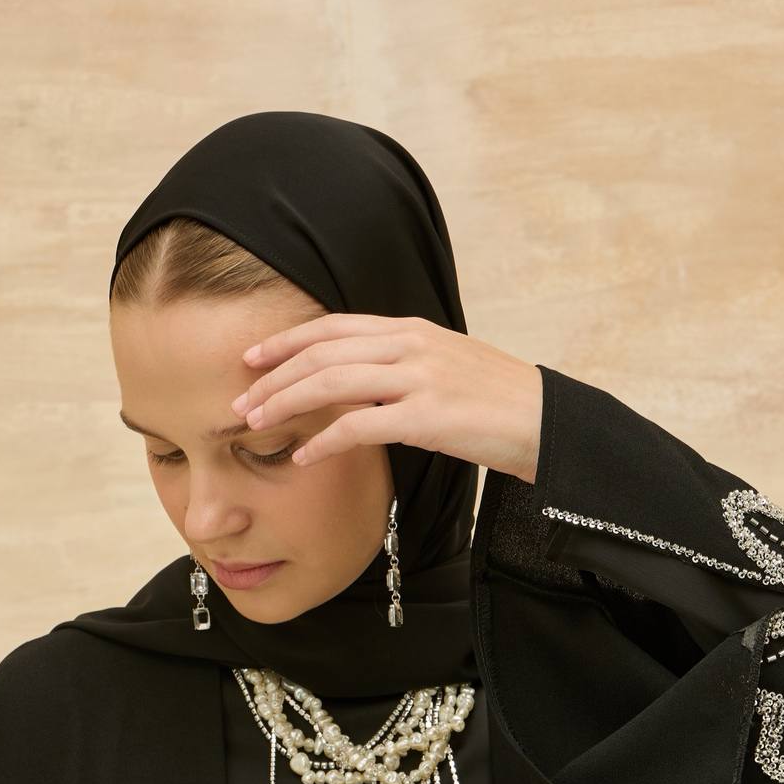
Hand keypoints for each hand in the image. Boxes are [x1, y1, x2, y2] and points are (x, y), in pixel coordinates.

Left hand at [230, 315, 542, 483]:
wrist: (545, 420)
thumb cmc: (495, 403)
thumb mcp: (445, 367)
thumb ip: (401, 366)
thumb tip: (361, 381)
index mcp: (410, 330)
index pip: (333, 327)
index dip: (287, 341)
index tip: (251, 358)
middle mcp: (409, 346)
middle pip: (322, 353)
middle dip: (273, 377)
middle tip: (239, 402)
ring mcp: (419, 378)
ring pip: (332, 383)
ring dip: (286, 404)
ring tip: (256, 425)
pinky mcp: (428, 416)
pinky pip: (360, 426)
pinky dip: (324, 440)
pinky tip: (303, 456)